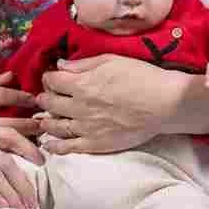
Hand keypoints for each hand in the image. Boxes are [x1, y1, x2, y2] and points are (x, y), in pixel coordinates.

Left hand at [36, 54, 208, 154]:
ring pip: (55, 125)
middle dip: (44, 98)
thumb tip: (61, 65)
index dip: (48, 78)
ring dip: (45, 121)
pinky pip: (68, 147)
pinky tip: (48, 144)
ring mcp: (86, 128)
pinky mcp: (95, 144)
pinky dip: (55, 146)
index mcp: (82, 84)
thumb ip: (83, 64)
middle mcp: (78, 107)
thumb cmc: (142, 77)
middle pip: (50, 103)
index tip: (51, 77)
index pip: (52, 81)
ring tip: (43, 119)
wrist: (164, 104)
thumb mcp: (111, 60)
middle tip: (44, 97)